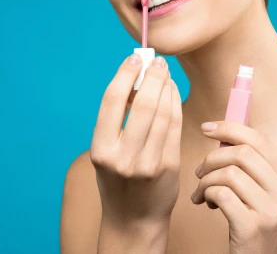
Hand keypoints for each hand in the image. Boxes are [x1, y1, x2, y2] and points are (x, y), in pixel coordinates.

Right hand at [90, 54, 182, 228]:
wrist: (133, 219)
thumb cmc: (118, 178)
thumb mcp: (106, 150)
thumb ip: (116, 118)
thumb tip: (134, 76)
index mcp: (101, 149)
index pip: (112, 100)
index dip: (125, 73)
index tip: (135, 58)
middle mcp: (123, 157)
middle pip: (143, 103)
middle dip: (152, 76)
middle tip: (157, 62)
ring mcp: (149, 163)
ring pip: (163, 112)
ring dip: (166, 86)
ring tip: (164, 74)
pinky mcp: (170, 165)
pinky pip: (175, 125)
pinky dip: (175, 103)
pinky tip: (172, 92)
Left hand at [190, 121, 276, 253]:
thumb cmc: (256, 228)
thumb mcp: (264, 197)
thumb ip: (251, 169)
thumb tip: (222, 136)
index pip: (260, 140)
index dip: (230, 128)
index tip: (207, 128)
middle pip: (242, 153)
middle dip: (212, 158)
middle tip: (200, 172)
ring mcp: (272, 211)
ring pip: (229, 173)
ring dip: (206, 180)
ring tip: (202, 193)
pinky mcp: (252, 227)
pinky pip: (221, 194)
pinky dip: (207, 194)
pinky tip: (207, 203)